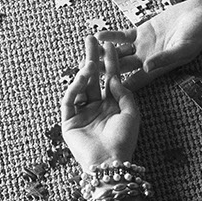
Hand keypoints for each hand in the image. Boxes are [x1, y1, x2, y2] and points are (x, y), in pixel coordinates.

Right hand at [61, 36, 139, 169]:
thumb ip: (125, 94)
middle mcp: (97, 107)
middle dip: (92, 58)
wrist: (110, 162)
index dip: (110, 61)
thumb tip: (116, 78)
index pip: (110, 78)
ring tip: (89, 59)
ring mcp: (82, 114)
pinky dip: (74, 88)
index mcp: (113, 106)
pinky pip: (69, 101)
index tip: (109, 44)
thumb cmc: (124, 140)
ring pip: (81, 87)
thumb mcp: (132, 113)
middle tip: (90, 38)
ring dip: (84, 71)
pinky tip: (82, 78)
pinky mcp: (69, 122)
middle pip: (94, 78)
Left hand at [97, 0, 201, 90]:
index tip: (105, 92)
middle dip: (106, 72)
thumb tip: (146, 69)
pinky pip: (123, 36)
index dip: (121, 86)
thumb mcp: (183, 48)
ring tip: (87, 56)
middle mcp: (149, 59)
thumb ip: (164, 58)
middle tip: (87, 76)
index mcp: (158, 68)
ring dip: (105, 54)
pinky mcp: (142, 31)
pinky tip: (99, 35)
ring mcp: (144, 45)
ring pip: (119, 53)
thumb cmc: (198, 33)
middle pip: (123, 69)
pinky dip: (112, 36)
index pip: (136, 81)